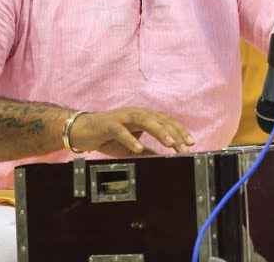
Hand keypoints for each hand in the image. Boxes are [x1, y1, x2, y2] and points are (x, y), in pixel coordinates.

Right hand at [68, 107, 194, 156]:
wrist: (81, 131)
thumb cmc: (107, 138)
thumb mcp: (130, 147)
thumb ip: (146, 151)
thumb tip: (162, 160)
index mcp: (143, 117)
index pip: (166, 121)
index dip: (179, 131)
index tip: (191, 143)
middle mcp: (135, 113)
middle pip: (159, 120)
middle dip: (174, 134)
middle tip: (185, 147)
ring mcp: (122, 117)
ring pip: (144, 120)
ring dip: (159, 131)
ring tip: (170, 143)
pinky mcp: (108, 124)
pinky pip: (121, 131)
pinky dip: (130, 139)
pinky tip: (138, 148)